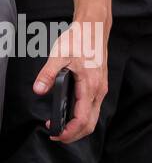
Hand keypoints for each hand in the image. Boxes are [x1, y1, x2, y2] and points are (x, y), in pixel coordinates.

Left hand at [33, 13, 109, 143]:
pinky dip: (82, 117)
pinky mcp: (99, 86)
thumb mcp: (59, 55)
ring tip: (59, 125)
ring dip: (78, 127)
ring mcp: (101, 89)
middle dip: (73, 135)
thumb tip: (38, 89)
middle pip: (91, 124)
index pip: (83, 119)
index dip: (69, 132)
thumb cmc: (80, 40)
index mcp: (90, 86)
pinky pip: (93, 109)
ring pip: (93, 118)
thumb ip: (48, 74)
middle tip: (55, 134)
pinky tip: (69, 112)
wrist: (94, 28)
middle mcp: (99, 90)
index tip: (54, 134)